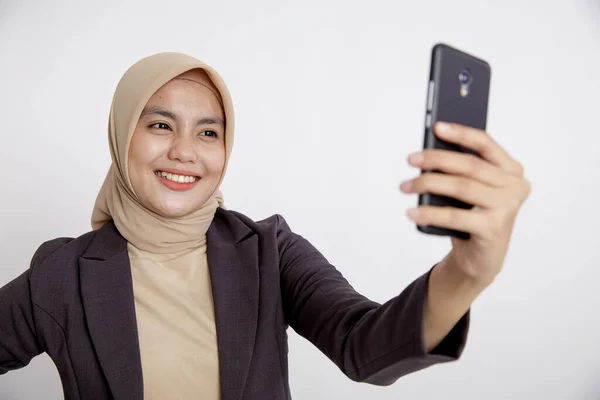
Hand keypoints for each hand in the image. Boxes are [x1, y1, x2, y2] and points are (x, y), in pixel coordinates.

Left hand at [400, 121, 530, 283]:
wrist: (480, 257)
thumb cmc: (472, 215)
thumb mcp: (469, 190)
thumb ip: (460, 170)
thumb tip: (428, 153)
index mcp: (512, 170)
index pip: (486, 144)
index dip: (461, 133)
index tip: (436, 127)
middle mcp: (515, 186)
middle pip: (470, 165)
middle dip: (436, 160)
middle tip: (411, 159)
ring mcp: (507, 208)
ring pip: (461, 187)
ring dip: (428, 184)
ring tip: (405, 186)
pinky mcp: (493, 228)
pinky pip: (454, 215)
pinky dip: (429, 213)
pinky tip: (412, 212)